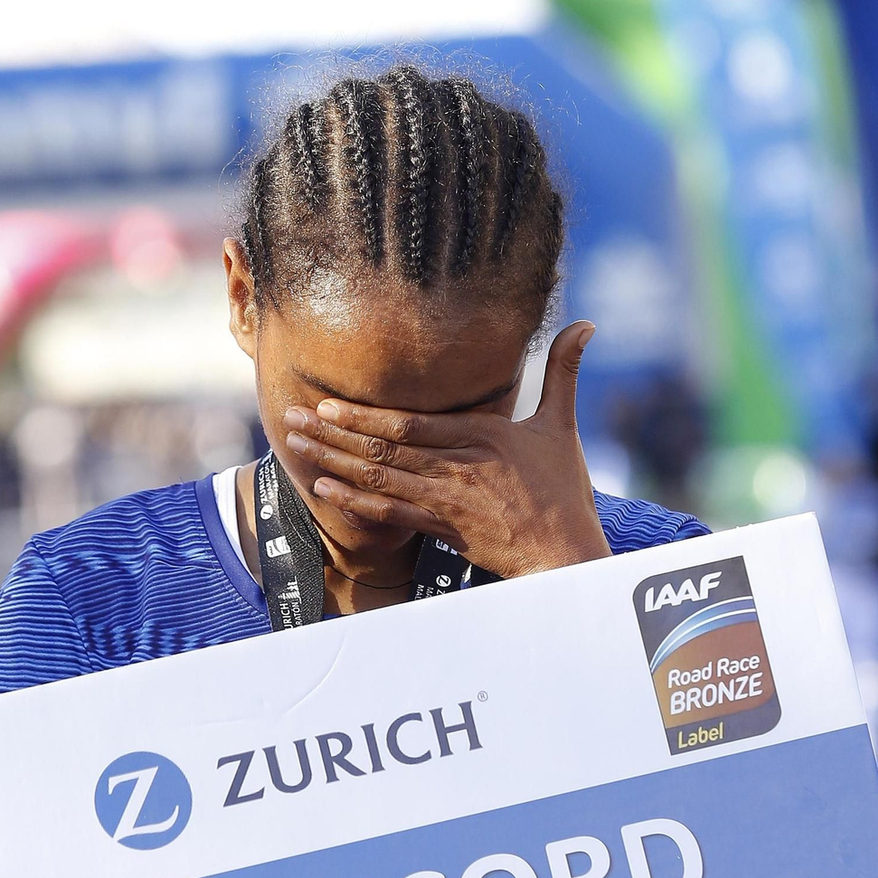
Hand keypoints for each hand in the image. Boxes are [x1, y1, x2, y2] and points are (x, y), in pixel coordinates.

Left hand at [282, 321, 610, 578]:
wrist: (566, 552)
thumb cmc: (563, 490)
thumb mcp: (562, 425)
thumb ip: (563, 372)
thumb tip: (586, 325)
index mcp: (481, 436)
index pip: (410, 423)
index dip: (364, 415)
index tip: (327, 403)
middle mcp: (457, 467)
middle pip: (383, 448)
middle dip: (333, 434)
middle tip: (290, 418)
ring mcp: (447, 501)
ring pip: (379, 478)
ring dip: (333, 462)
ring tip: (296, 447)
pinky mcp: (443, 529)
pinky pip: (391, 513)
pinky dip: (355, 502)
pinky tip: (325, 489)